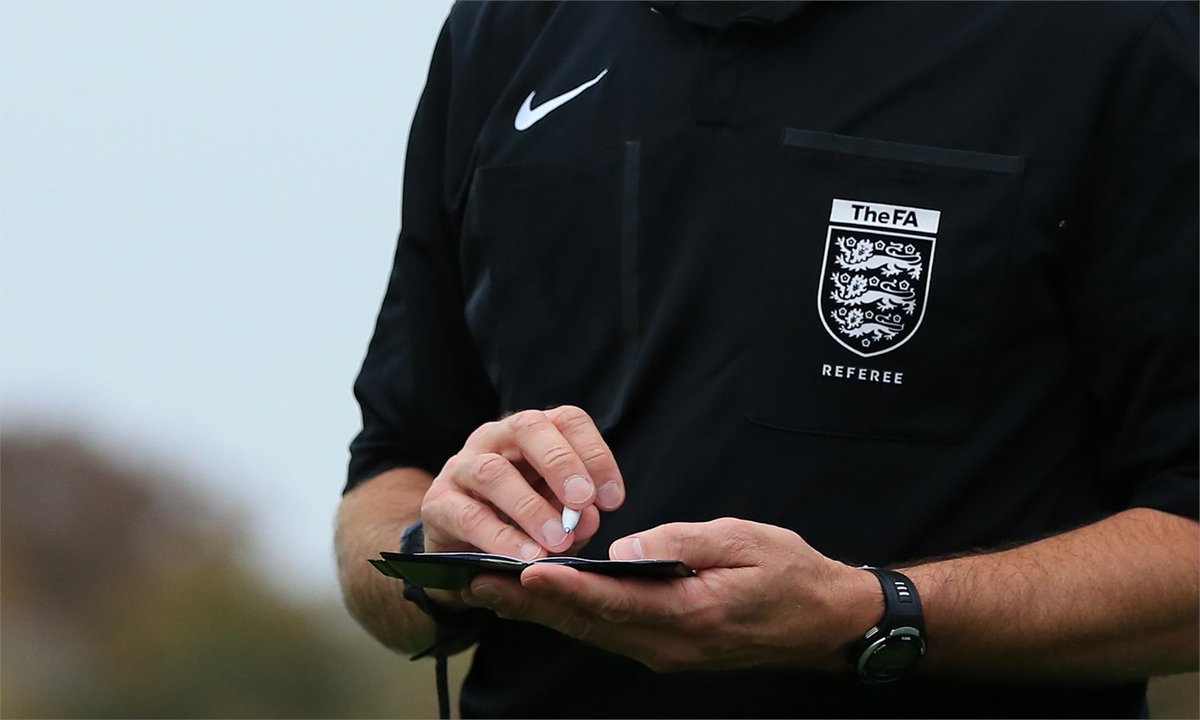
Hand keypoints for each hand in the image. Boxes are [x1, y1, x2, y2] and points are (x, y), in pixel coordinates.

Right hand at [420, 406, 625, 602]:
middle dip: (561, 464)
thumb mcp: (557, 518)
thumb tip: (589, 519)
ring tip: (557, 540)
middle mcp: (496, 439)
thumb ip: (575, 517)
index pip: (567, 420)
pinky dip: (501, 538)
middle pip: (528, 427)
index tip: (614, 499)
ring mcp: (462, 467)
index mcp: (533, 433)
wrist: (463, 557)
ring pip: (494, 472)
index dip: (595, 454)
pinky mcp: (438, 504)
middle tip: (583, 502)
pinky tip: (525, 557)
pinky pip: (469, 515)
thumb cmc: (521, 525)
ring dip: (530, 507)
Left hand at [460, 518, 882, 672]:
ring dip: (540, 612)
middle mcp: (668, 644)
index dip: (564, 587)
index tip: (520, 571)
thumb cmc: (790, 574)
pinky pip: (607, 634)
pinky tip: (543, 601)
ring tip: (491, 591)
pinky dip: (569, 617)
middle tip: (476, 583)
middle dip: (529, 603)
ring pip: (590, 632)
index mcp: (688, 615)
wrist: (825, 622)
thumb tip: (623, 548)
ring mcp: (665, 652)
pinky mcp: (666, 647)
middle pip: (586, 623)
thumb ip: (681, 542)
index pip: (613, 601)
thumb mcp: (744, 542)